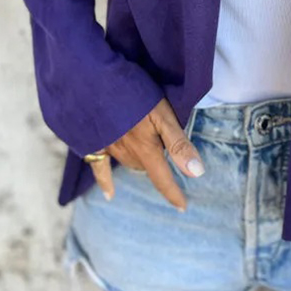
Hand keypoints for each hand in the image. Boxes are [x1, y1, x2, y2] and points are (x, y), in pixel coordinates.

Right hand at [86, 98, 204, 209]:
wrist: (95, 84)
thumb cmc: (134, 95)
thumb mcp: (163, 116)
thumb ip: (178, 145)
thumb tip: (196, 173)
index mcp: (145, 150)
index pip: (162, 180)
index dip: (173, 194)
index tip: (182, 207)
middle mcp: (126, 154)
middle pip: (145, 169)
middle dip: (157, 168)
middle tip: (166, 157)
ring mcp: (109, 148)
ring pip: (128, 164)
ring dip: (140, 163)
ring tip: (148, 156)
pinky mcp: (94, 141)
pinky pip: (100, 167)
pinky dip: (105, 181)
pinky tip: (109, 194)